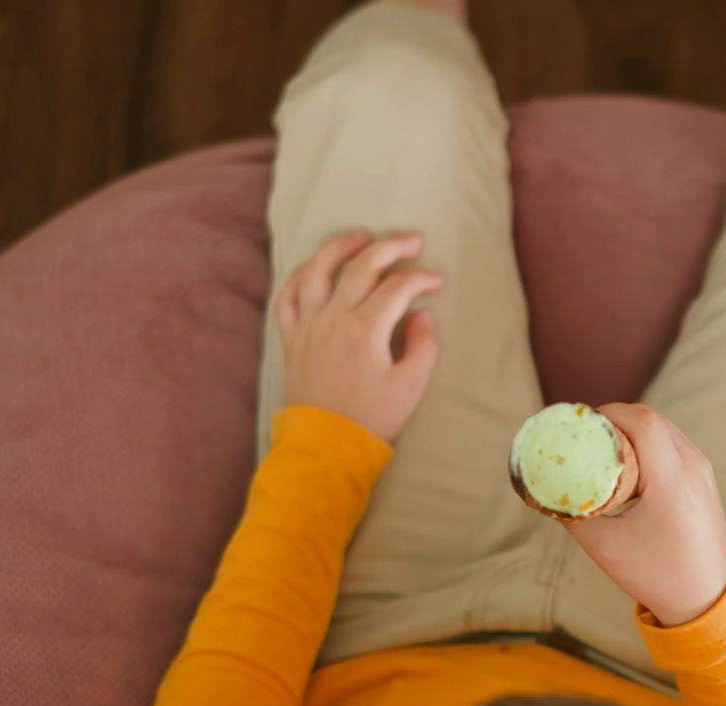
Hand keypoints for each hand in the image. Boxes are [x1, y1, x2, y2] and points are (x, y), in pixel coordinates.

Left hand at [276, 230, 443, 441]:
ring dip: (340, 248)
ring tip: (360, 236)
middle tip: (412, 240)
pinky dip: (300, 277)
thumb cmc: (371, 419)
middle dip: (391, 247)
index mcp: (365, 329)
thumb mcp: (410, 386)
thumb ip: (423, 345)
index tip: (436, 283)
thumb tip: (420, 316)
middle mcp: (333, 319)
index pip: (398, 287)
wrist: (326, 448)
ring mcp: (308, 327)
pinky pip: (288, 298)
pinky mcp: (292, 340)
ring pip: (318, 271)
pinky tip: (314, 269)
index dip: (421, 279)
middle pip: (362, 266)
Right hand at [563, 405, 725, 626]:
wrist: (706, 599)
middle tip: (585, 437)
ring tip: (604, 450)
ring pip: (664, 429)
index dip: (608, 414)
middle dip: (615, 419)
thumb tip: (546, 491)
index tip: (580, 427)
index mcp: (673, 482)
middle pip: (652, 419)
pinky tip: (629, 464)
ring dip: (632, 431)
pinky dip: (649, 444)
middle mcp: (693, 468)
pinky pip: (674, 444)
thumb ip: (573, 516)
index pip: (643, 422)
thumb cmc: (656, 575)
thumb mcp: (605, 547)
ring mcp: (703, 472)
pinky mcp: (705, 479)